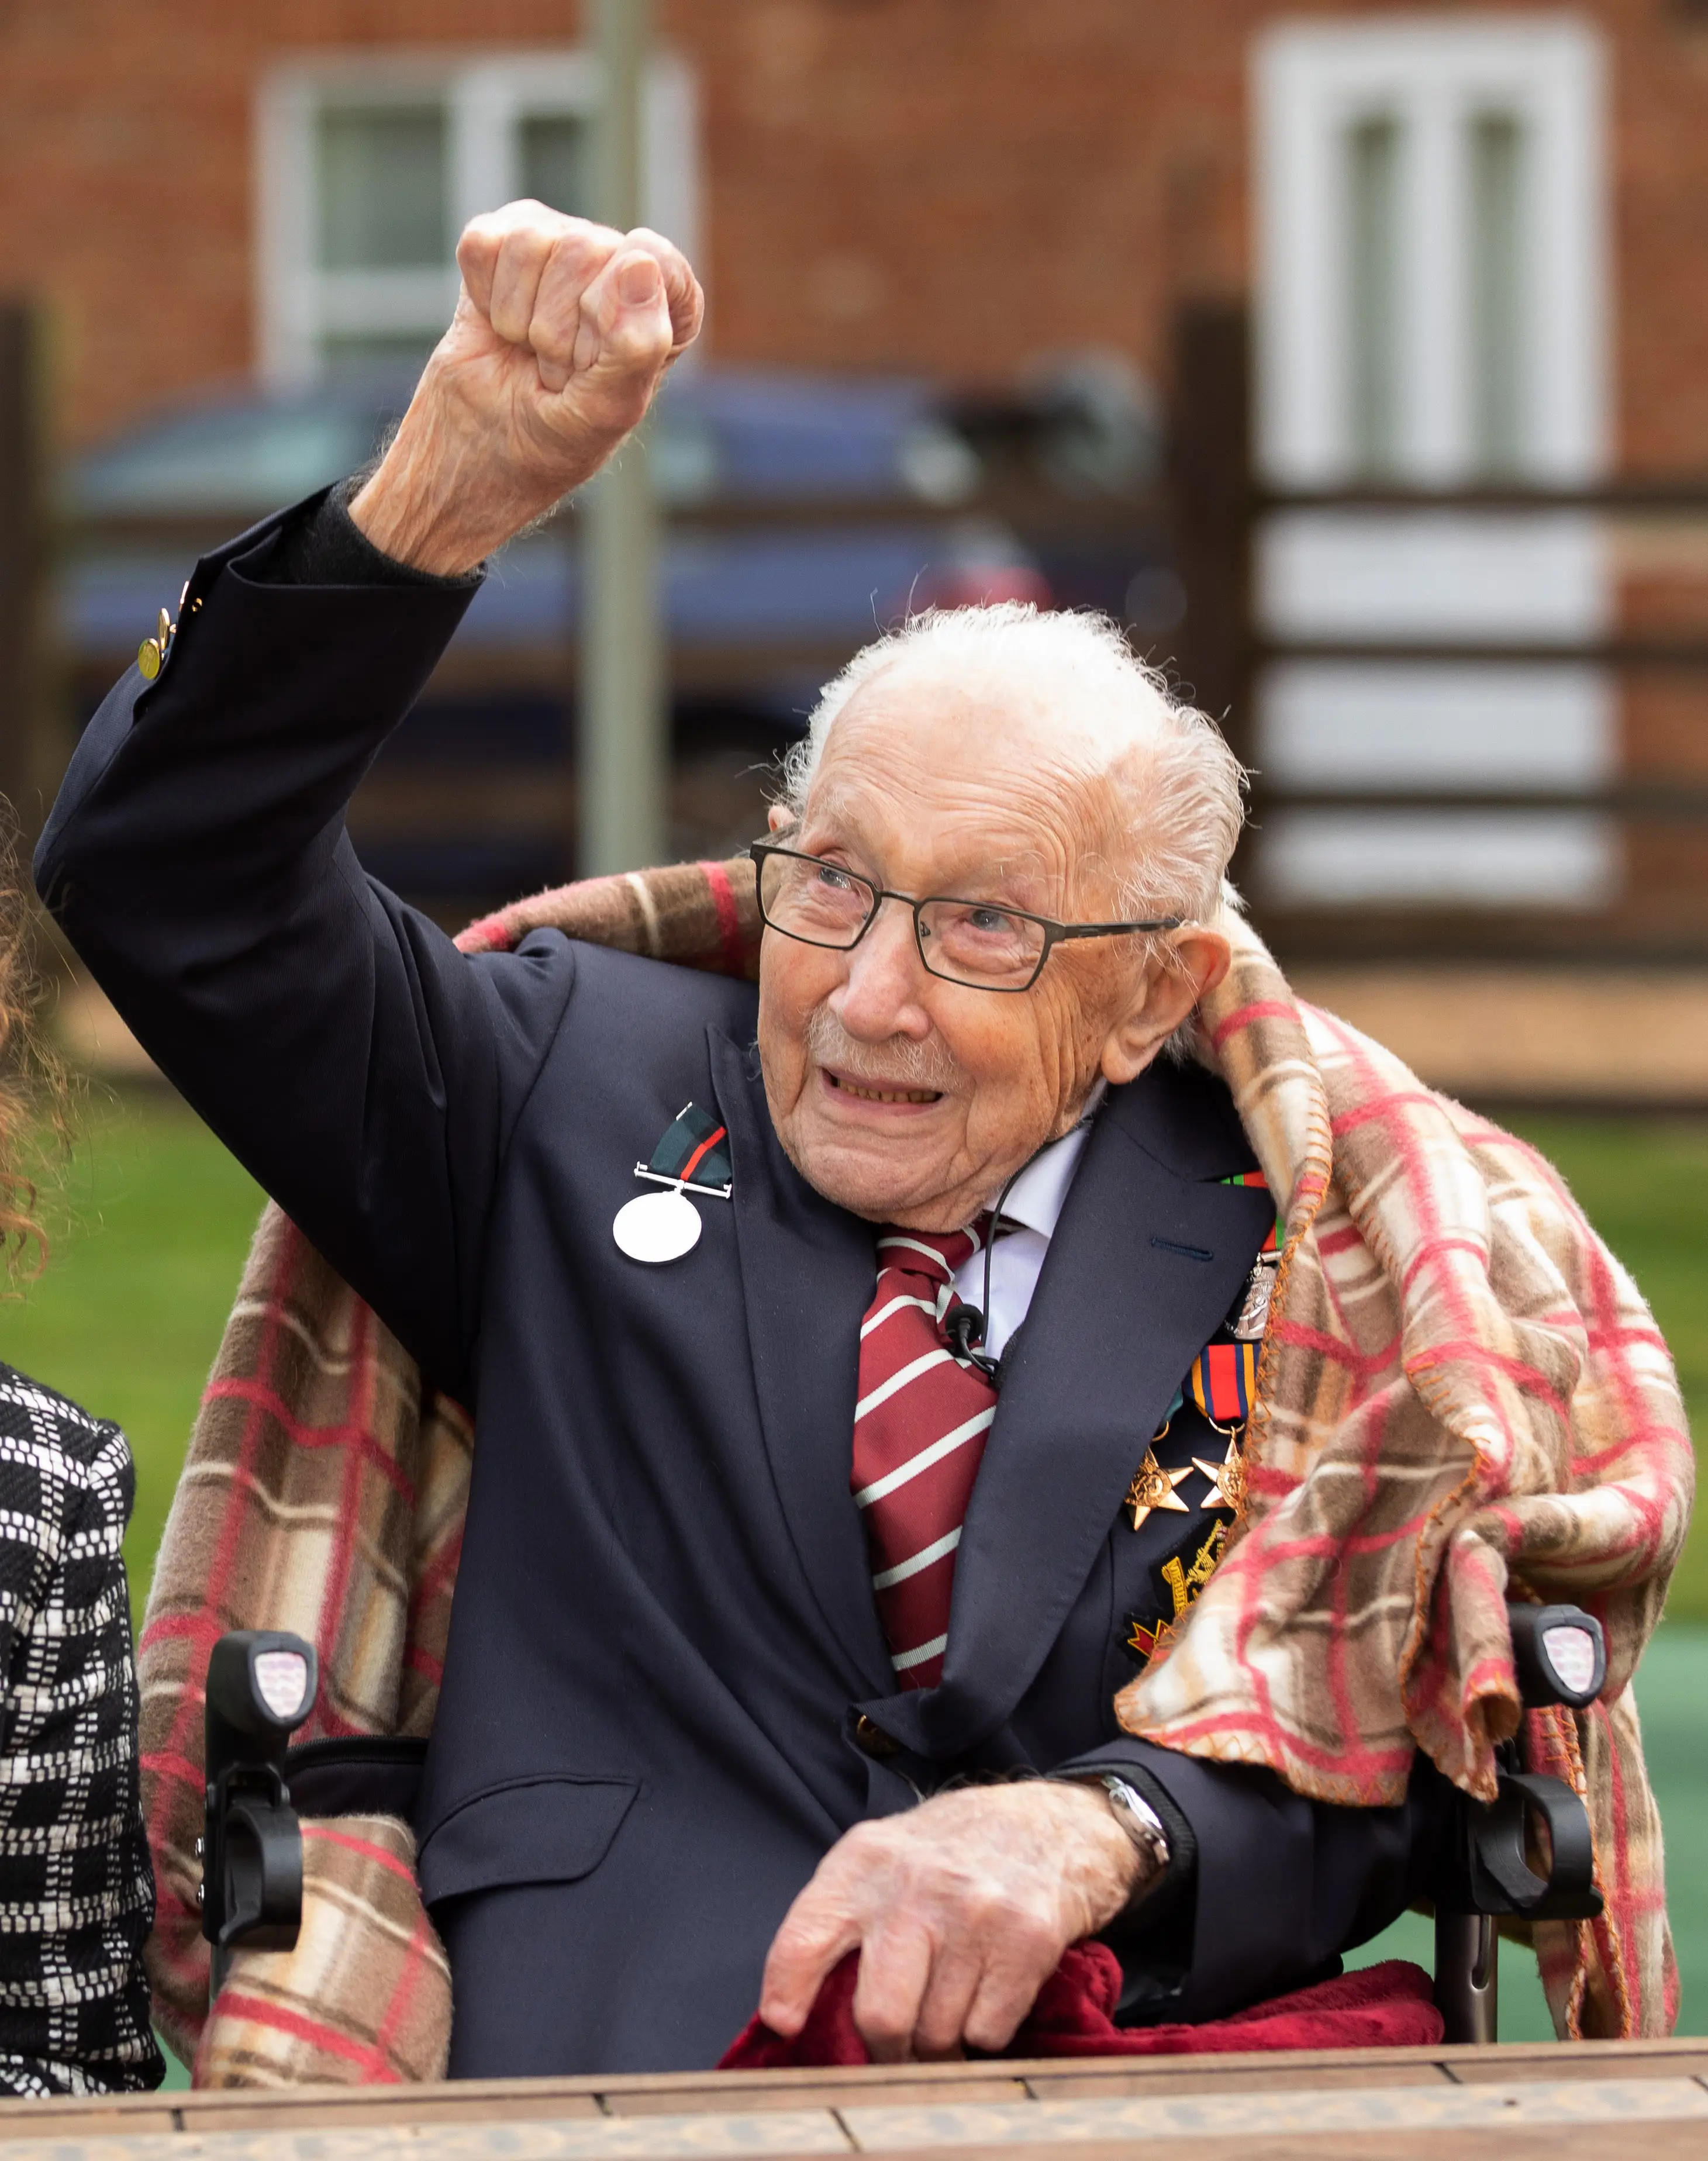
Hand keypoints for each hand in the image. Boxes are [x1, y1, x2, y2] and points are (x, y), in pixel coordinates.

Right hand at [350, 201, 703, 575]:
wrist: (480, 449)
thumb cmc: (554, 436)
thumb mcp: (607, 408)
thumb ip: (637, 346)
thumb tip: (639, 263)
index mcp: (666, 300)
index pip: (653, 265)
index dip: (613, 319)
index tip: (593, 366)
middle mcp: (617, 260)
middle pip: (584, 250)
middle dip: (557, 330)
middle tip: (554, 370)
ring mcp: (559, 242)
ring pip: (532, 244)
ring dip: (519, 319)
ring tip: (528, 350)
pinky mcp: (502, 237)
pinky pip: (485, 245)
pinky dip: (483, 297)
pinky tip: (497, 323)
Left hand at [758, 1781, 1147, 2062]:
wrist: (1049, 1824)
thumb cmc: (950, 1854)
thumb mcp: (883, 1859)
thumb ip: (840, 1918)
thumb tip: (792, 2012)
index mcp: (865, 1861)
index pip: (806, 1937)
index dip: (787, 1990)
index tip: (786, 2023)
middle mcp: (915, 1885)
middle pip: (880, 2016)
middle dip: (885, 2052)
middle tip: (894, 2050)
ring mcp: (974, 1912)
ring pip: (937, 2035)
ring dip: (939, 2046)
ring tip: (947, 2012)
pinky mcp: (1026, 1939)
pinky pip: (988, 2033)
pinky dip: (984, 2033)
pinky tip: (987, 1994)